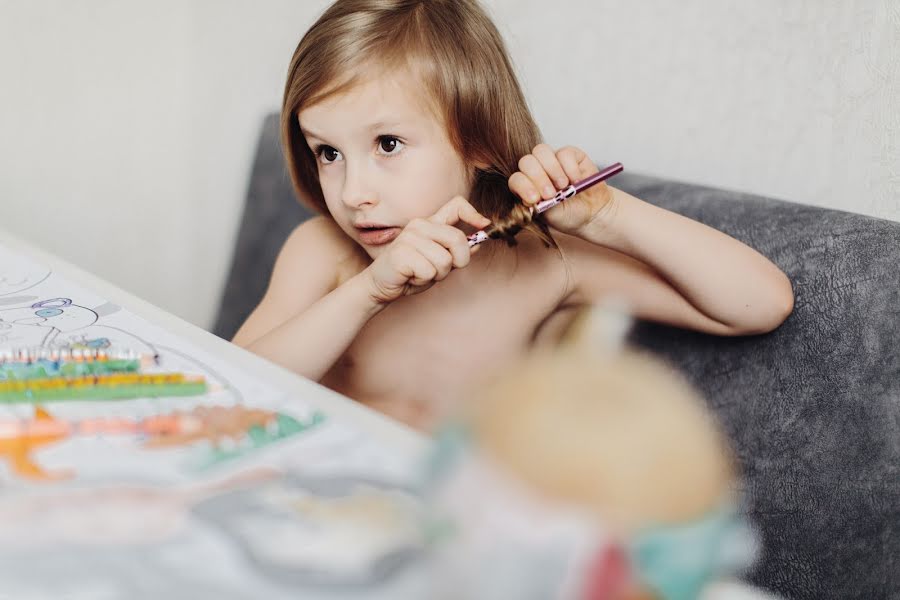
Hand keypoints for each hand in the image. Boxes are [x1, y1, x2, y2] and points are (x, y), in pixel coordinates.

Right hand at [362, 196, 491, 304]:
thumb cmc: (411, 273)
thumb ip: (455, 252)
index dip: (474, 214)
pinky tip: (411, 277)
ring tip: (421, 273)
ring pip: (445, 260)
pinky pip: (429, 271)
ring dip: (437, 275)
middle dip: (459, 261)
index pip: (457, 205)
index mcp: (430, 224)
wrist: (381, 286)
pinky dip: (424, 280)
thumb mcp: (439, 262)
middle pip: (458, 239)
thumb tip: (478, 243)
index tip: (484, 226)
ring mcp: (409, 237)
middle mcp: (420, 225)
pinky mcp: (401, 252)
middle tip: (442, 271)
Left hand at [508, 144, 613, 234]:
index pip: (516, 178)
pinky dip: (570, 168)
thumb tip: (529, 197)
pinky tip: (576, 181)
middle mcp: (536, 170)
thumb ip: (535, 204)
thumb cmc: (566, 215)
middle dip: (538, 177)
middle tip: (551, 194)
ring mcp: (552, 160)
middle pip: (526, 161)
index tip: (535, 199)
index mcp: (526, 185)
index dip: (523, 186)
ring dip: (553, 170)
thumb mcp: (546, 215)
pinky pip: (564, 153)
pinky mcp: (570, 154)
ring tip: (564, 187)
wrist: (590, 214)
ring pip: (541, 151)